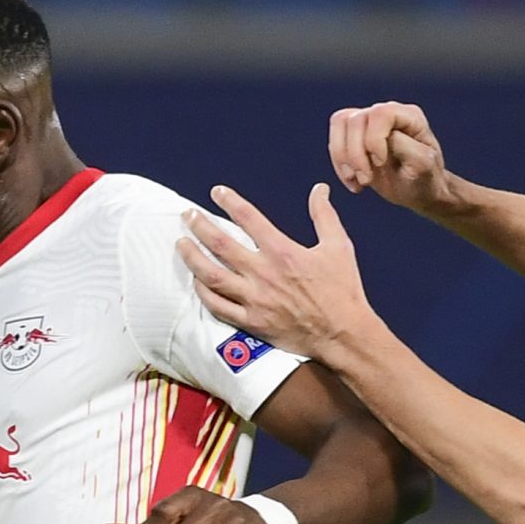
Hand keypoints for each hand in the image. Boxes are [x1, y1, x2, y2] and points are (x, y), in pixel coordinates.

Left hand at [179, 184, 373, 361]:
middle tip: (188, 216)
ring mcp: (254, 299)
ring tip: (182, 245)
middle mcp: (263, 273)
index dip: (229, 201)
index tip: (216, 192)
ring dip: (192, 257)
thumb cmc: (342, 290)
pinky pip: (218, 306)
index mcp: (282, 251)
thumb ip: (324, 215)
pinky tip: (196, 282)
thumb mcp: (338, 246)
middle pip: (220, 244)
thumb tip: (319, 189)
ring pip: (211, 275)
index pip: (248, 218)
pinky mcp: (251, 322)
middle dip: (199, 226)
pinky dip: (203, 292)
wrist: (342, 334)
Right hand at [328, 102, 454, 214]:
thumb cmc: (425, 179)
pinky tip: (353, 182)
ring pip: (340, 124)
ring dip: (343, 158)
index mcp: (409, 116)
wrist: (419, 191)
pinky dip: (339, 165)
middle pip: (355, 120)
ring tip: (359, 181)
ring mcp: (370, 122)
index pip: (380, 114)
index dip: (374, 139)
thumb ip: (404, 147)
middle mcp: (388, 113)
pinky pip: (334, 140)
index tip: (380, 164)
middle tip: (366, 181)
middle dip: (355, 155)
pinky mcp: (355, 136)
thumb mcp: (422, 166)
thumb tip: (383, 138)